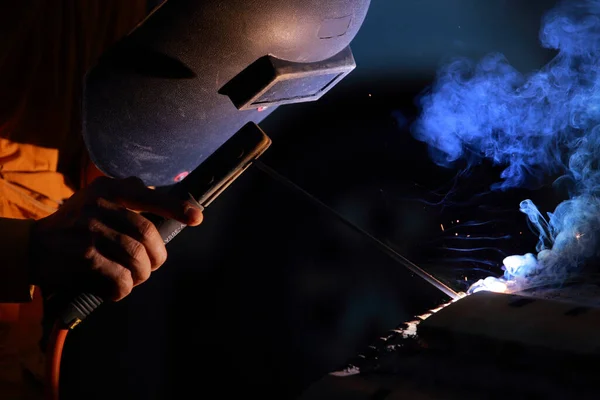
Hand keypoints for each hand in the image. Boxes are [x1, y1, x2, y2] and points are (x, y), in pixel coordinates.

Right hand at [28, 176, 202, 300]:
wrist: (32, 246)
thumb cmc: (75, 224)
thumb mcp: (97, 199)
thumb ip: (130, 197)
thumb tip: (169, 203)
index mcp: (109, 189)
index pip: (148, 196)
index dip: (176, 207)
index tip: (196, 217)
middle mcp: (99, 205)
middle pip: (147, 234)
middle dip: (157, 256)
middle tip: (153, 265)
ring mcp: (90, 230)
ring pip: (136, 258)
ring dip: (141, 275)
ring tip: (135, 278)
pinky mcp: (83, 256)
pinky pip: (119, 277)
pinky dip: (124, 288)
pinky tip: (118, 288)